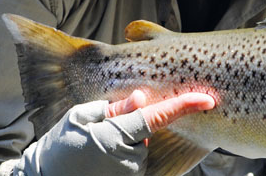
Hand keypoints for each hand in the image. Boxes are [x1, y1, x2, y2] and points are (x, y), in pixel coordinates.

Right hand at [13, 90, 215, 175]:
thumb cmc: (59, 147)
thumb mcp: (81, 117)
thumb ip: (115, 107)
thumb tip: (141, 98)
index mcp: (115, 136)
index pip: (156, 117)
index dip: (183, 106)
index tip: (206, 98)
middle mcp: (129, 159)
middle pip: (146, 131)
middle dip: (132, 124)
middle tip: (102, 129)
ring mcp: (131, 175)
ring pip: (141, 147)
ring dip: (127, 142)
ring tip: (96, 148)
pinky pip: (135, 162)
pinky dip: (124, 156)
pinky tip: (101, 160)